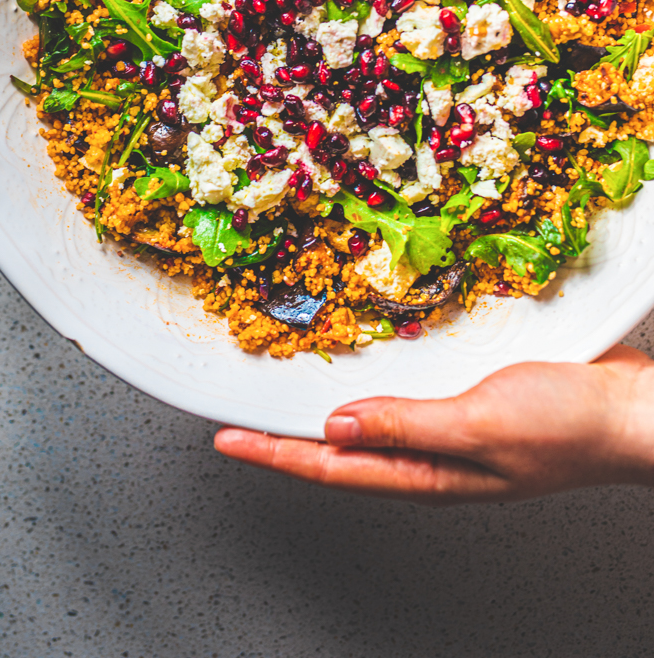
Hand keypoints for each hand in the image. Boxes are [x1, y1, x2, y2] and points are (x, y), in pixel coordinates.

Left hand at [214, 345, 653, 502]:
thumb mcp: (480, 425)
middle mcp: (429, 455)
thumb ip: (406, 427)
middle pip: (338, 450)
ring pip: (366, 422)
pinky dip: (367, 382)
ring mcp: (447, 428)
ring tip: (279, 393)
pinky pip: (401, 394)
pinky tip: (359, 365)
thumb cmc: (570, 427)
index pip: (331, 468)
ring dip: (320, 408)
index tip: (226, 439)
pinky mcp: (466, 399)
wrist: (630, 408)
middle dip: (283, 437)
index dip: (274, 454)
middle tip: (236, 418)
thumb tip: (334, 428)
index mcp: (427, 473)